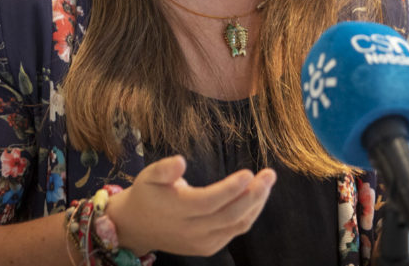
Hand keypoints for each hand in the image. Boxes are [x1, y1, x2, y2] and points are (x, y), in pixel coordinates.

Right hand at [105, 155, 276, 255]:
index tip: (248, 172)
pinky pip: (235, 231)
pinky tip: (256, 197)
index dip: (230, 189)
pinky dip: (249, 214)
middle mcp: (191, 230)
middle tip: (270, 174)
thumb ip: (164, 169)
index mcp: (177, 210)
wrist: (138, 228)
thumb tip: (180, 161)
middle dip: (253, 194)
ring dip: (256, 204)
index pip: (209, 201)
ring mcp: (202, 241)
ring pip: (237, 225)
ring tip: (268, 182)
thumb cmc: (147, 194)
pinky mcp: (209, 247)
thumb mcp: (148, 176)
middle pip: (229, 215)